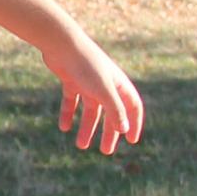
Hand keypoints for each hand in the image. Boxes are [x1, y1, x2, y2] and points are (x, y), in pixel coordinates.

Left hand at [43, 32, 142, 154]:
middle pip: (110, 112)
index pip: (132, 106)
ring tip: (80, 146)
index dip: (134, 122)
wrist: (62, 44)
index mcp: (118, 84)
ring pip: (90, 110)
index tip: (132, 140)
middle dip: (109, 132)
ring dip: (86, 127)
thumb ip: (115, 110)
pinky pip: (71, 101)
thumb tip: (125, 129)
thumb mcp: (103, 91)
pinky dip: (68, 114)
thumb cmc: (86, 66)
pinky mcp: (71, 80)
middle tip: (105, 151)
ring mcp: (87, 82)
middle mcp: (105, 84)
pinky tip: (63, 127)